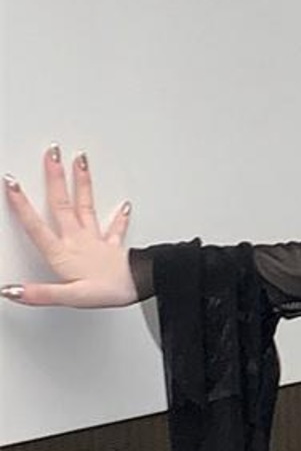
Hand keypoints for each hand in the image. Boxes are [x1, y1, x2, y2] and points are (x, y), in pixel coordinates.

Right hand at [3, 147, 135, 305]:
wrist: (138, 285)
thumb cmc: (106, 291)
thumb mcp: (68, 297)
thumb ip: (39, 293)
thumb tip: (11, 290)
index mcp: (63, 253)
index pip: (36, 226)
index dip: (21, 204)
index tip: (11, 182)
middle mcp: (77, 240)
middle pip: (61, 204)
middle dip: (54, 177)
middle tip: (51, 153)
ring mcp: (95, 240)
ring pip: (86, 205)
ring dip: (82, 182)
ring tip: (80, 159)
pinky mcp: (112, 246)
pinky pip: (115, 228)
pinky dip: (120, 216)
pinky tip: (123, 205)